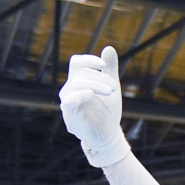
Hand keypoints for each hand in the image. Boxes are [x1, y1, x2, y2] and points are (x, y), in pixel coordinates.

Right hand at [58, 45, 128, 165]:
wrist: (108, 136)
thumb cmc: (106, 112)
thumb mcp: (111, 87)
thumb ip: (110, 69)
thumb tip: (109, 48)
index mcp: (78, 81)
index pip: (77, 63)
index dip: (88, 60)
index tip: (103, 64)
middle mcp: (70, 90)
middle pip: (81, 74)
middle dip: (100, 78)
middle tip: (115, 87)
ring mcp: (69, 103)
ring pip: (76, 84)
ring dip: (96, 84)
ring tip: (111, 91)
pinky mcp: (71, 116)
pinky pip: (69, 101)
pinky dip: (80, 95)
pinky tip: (91, 94)